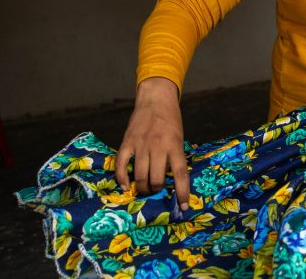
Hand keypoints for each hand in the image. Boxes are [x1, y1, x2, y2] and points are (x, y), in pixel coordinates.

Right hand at [115, 77, 189, 209]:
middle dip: (157, 190)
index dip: (182, 192)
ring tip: (145, 189)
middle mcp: (158, 147)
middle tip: (157, 190)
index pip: (180, 174)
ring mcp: (141, 145)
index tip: (184, 206)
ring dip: (142, 187)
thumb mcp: (179, 138)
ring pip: (140, 176)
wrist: (155, 99)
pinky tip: (126, 186)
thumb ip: (175, 156)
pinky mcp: (127, 142)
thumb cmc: (171, 120)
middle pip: (157, 179)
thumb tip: (171, 180)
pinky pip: (121, 165)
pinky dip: (122, 179)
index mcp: (175, 145)